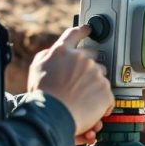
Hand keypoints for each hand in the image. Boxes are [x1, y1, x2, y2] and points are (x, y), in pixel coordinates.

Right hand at [27, 25, 114, 139]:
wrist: (52, 115)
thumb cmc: (43, 95)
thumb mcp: (36, 68)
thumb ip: (47, 56)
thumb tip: (53, 52)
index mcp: (63, 52)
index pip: (74, 34)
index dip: (82, 31)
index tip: (88, 29)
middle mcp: (82, 59)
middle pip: (91, 58)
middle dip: (87, 68)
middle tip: (78, 83)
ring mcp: (95, 74)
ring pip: (101, 76)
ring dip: (94, 85)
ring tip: (81, 98)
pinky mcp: (105, 90)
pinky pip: (108, 95)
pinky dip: (102, 103)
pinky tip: (91, 108)